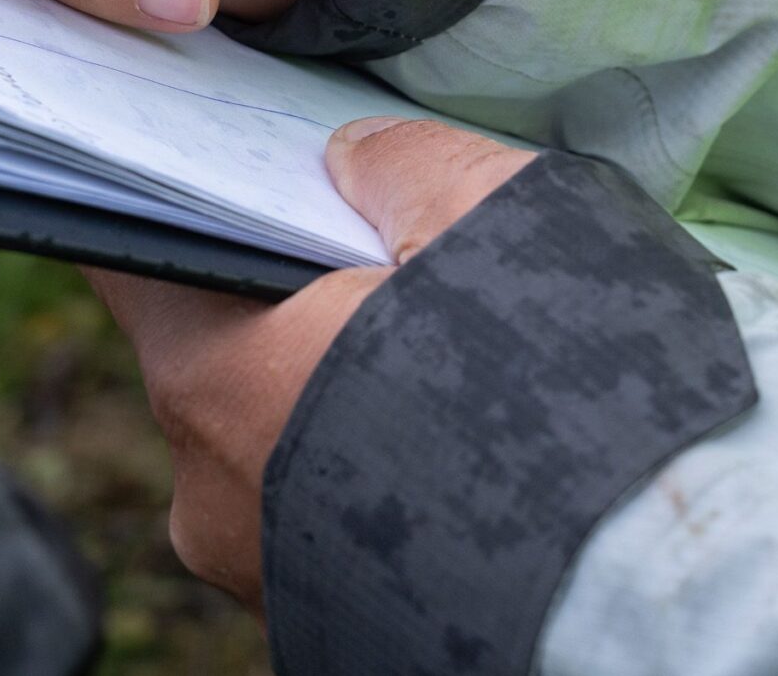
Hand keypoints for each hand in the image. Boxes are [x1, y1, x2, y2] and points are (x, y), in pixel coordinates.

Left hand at [85, 118, 533, 612]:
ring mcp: (268, 571)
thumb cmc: (561, 392)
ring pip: (286, 435)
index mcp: (217, 380)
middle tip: (392, 256)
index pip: (135, 258)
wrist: (642, 579)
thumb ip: (400, 163)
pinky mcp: (334, 620)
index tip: (222, 166)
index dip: (176, 199)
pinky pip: (338, 508)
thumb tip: (355, 158)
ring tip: (460, 356)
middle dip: (295, 301)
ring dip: (348, 390)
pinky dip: (388, 462)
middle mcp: (214, 492)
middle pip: (222, 349)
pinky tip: (475, 436)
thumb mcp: (487, 213)